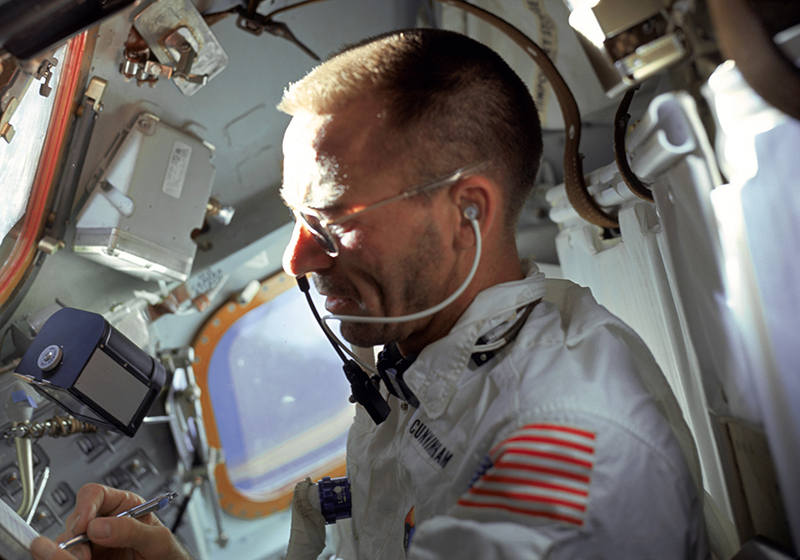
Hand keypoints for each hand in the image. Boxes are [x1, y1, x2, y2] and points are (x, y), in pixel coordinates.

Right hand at [30, 483, 190, 559]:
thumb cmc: (168, 553)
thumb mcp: (158, 539)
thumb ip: (133, 530)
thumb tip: (99, 526)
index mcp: (124, 507)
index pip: (95, 494)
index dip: (85, 506)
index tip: (84, 525)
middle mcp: (105, 522)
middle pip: (76, 518)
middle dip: (75, 534)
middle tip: (84, 552)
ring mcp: (95, 542)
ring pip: (68, 540)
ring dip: (71, 550)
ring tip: (84, 559)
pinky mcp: (90, 557)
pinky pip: (70, 556)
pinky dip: (70, 558)